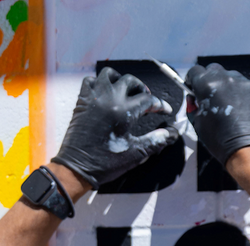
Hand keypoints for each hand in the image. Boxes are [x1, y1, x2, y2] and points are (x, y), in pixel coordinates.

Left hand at [52, 67, 178, 188]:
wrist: (77, 167)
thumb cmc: (105, 163)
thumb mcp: (135, 153)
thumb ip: (156, 141)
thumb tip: (172, 133)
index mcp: (124, 112)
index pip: (148, 100)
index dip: (160, 105)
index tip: (165, 110)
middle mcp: (109, 99)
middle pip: (131, 81)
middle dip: (142, 89)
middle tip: (147, 100)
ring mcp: (94, 97)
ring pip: (110, 74)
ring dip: (121, 80)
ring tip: (126, 92)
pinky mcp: (82, 100)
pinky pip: (91, 80)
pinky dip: (100, 83)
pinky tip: (106, 94)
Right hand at [185, 63, 249, 166]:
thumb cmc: (224, 143)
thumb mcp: (199, 125)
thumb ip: (193, 107)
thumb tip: (193, 99)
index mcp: (208, 85)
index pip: (195, 71)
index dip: (193, 80)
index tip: (195, 87)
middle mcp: (227, 79)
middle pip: (214, 70)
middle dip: (211, 82)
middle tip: (213, 99)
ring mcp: (246, 84)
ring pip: (233, 78)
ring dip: (229, 88)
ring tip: (231, 109)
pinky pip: (249, 88)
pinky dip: (245, 97)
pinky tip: (245, 113)